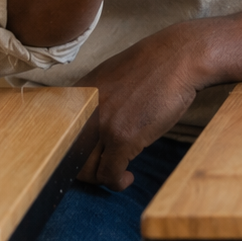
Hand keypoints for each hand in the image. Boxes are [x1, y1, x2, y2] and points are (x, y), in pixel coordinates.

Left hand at [74, 21, 205, 189]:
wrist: (181, 57)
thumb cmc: (155, 65)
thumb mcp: (113, 74)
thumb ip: (97, 98)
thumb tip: (94, 122)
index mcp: (81, 94)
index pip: (60, 133)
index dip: (71, 150)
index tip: (86, 155)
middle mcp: (85, 110)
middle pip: (69, 155)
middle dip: (84, 169)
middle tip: (100, 169)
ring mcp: (103, 125)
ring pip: (86, 169)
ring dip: (100, 178)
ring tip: (115, 174)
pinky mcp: (123, 138)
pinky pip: (109, 173)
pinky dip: (117, 182)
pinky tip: (127, 178)